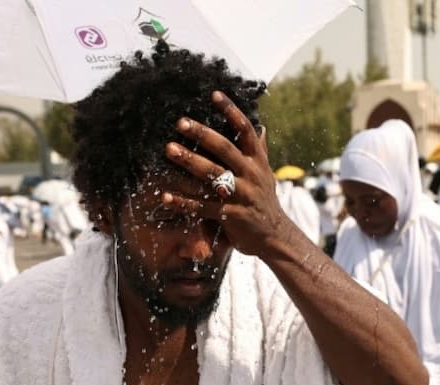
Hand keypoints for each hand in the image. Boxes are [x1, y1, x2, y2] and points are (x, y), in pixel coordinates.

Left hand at [163, 90, 290, 255]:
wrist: (274, 235)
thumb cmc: (264, 201)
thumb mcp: (266, 174)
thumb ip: (260, 150)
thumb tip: (261, 126)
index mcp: (257, 161)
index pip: (245, 130)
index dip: (231, 111)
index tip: (214, 94)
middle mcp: (251, 174)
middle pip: (225, 149)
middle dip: (202, 134)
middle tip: (180, 122)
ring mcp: (241, 195)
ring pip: (213, 175)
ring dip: (189, 161)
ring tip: (168, 149)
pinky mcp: (231, 216)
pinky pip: (203, 206)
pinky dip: (183, 202)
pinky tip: (165, 196)